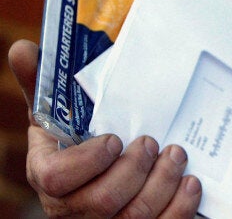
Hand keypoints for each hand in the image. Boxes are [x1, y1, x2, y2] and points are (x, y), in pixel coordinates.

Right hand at [8, 39, 201, 217]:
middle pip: (103, 201)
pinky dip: (180, 207)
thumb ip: (43, 86)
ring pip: (135, 218)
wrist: (103, 178)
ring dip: (162, 183)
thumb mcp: (58, 117)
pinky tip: (189, 183)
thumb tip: (23, 48)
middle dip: (135, 169)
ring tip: (176, 155)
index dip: (89, 161)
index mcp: (50, 177)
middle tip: (152, 142)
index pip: (56, 180)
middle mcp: (74, 209)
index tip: (115, 139)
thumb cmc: (81, 145)